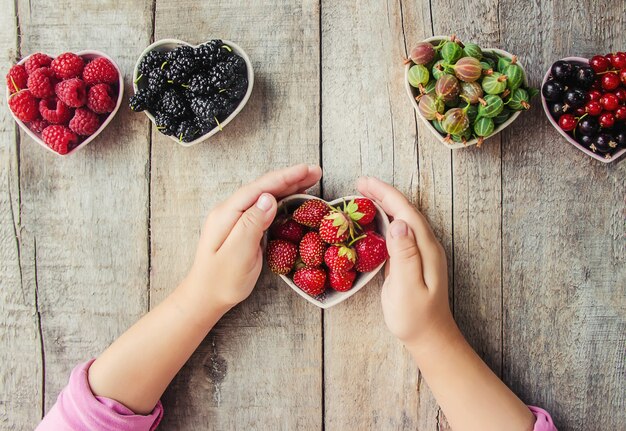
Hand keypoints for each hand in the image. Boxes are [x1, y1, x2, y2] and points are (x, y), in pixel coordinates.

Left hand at [185, 164, 321, 310]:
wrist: (205, 297)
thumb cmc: (221, 280)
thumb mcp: (238, 254)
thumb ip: (252, 224)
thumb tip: (269, 198)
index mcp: (227, 213)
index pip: (260, 188)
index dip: (284, 177)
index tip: (306, 169)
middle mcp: (230, 211)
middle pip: (264, 188)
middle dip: (291, 178)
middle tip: (316, 172)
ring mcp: (236, 219)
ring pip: (265, 196)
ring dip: (288, 187)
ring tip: (311, 181)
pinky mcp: (242, 228)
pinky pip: (264, 208)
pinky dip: (282, 200)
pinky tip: (294, 199)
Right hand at [357, 177, 453, 348]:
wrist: (429, 337)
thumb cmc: (415, 317)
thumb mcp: (407, 287)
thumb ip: (404, 255)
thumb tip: (399, 223)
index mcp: (425, 248)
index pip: (405, 211)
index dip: (385, 193)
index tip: (364, 182)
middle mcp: (426, 245)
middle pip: (405, 210)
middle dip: (383, 193)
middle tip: (358, 184)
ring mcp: (421, 252)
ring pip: (403, 219)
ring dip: (384, 203)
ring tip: (363, 195)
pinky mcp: (413, 260)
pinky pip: (400, 232)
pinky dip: (385, 219)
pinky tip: (374, 220)